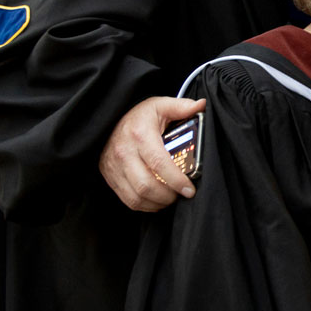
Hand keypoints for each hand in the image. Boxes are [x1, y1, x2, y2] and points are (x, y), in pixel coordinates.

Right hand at [98, 95, 205, 210]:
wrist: (108, 120)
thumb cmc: (139, 116)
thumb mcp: (160, 105)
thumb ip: (182, 106)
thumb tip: (202, 105)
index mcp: (140, 134)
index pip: (159, 163)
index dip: (176, 180)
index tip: (189, 189)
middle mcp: (124, 152)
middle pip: (146, 185)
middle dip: (168, 196)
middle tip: (181, 195)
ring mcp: (114, 166)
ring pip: (136, 196)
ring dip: (157, 203)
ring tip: (171, 198)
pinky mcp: (109, 176)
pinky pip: (127, 199)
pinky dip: (145, 205)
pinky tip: (156, 201)